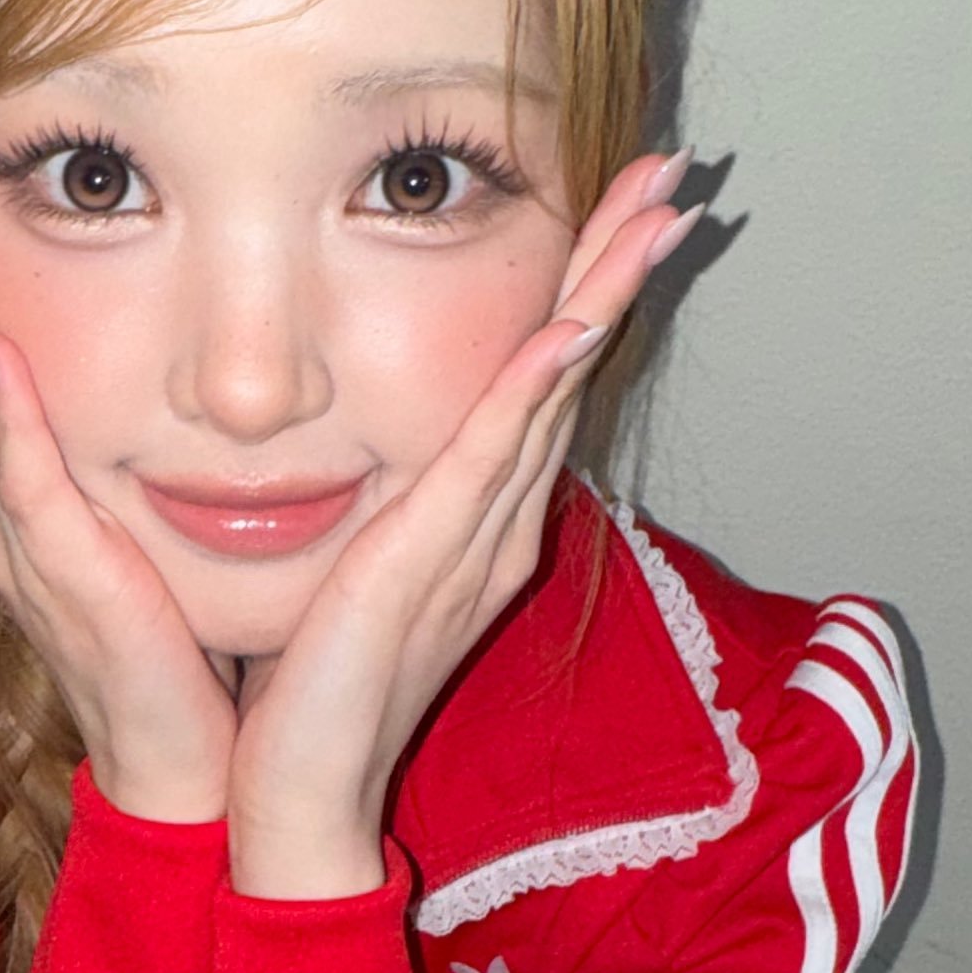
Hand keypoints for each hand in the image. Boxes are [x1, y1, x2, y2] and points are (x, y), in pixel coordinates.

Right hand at [0, 132, 240, 825]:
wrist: (190, 769)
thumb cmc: (183, 658)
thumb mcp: (153, 534)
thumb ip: (138, 466)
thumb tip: (174, 391)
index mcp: (28, 499)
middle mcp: (8, 512)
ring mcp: (25, 544)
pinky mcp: (63, 576)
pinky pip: (23, 478)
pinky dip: (2, 407)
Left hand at [226, 153, 703, 898]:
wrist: (298, 799)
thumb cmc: (308, 690)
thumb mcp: (349, 566)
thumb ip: (375, 502)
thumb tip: (368, 438)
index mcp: (477, 520)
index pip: (542, 380)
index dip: (585, 287)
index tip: (621, 206)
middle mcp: (497, 524)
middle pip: (571, 367)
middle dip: (622, 264)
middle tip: (674, 173)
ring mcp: (476, 542)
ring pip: (553, 392)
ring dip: (604, 294)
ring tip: (656, 209)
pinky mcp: (434, 564)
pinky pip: (493, 457)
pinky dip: (535, 384)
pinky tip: (569, 320)